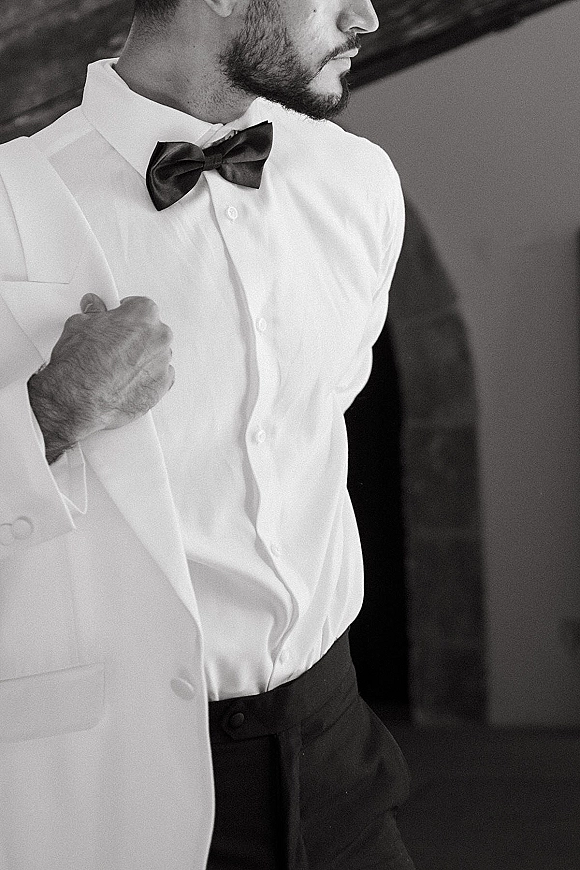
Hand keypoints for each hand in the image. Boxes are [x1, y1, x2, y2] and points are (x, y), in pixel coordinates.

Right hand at [28, 294, 173, 463]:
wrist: (79, 400)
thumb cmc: (80, 366)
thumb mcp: (79, 325)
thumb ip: (94, 314)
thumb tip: (94, 310)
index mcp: (143, 315)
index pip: (140, 306)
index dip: (126, 313)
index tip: (118, 318)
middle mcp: (159, 337)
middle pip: (151, 330)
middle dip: (134, 335)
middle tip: (113, 344)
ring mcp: (163, 362)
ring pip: (155, 354)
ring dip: (141, 357)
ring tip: (116, 366)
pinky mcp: (162, 386)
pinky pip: (158, 376)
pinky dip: (145, 377)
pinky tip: (125, 380)